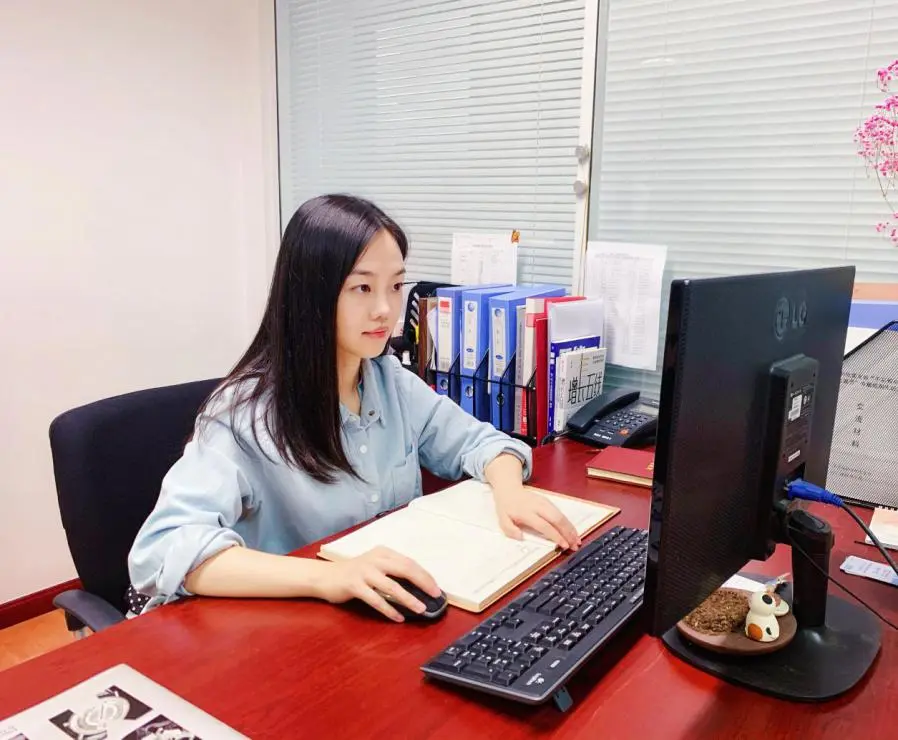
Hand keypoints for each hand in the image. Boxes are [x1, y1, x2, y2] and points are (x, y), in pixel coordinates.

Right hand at [315, 546, 441, 621]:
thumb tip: (418, 586)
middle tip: (435, 595)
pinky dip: (389, 609)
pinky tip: (398, 617)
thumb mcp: (375, 566)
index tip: (436, 588)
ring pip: (392, 586)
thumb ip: (392, 571)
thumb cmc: (354, 573)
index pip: (409, 562)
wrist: (325, 577)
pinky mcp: (355, 586)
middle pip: (405, 569)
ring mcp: (364, 572)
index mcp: (383, 553)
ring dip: (409, 599)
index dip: (425, 575)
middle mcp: (376, 560)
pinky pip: (376, 599)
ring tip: (421, 609)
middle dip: (423, 583)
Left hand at [494, 487, 580, 550]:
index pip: (544, 525)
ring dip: (570, 528)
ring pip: (561, 515)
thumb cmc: (506, 507)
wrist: (509, 489)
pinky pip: (561, 513)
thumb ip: (510, 530)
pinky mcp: (549, 501)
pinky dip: (568, 523)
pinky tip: (572, 532)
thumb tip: (521, 537)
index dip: (555, 535)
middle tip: (575, 545)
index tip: (563, 545)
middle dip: (568, 533)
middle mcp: (538, 506)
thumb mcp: (502, 520)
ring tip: (577, 541)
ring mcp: (545, 502)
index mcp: (526, 512)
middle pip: (557, 519)